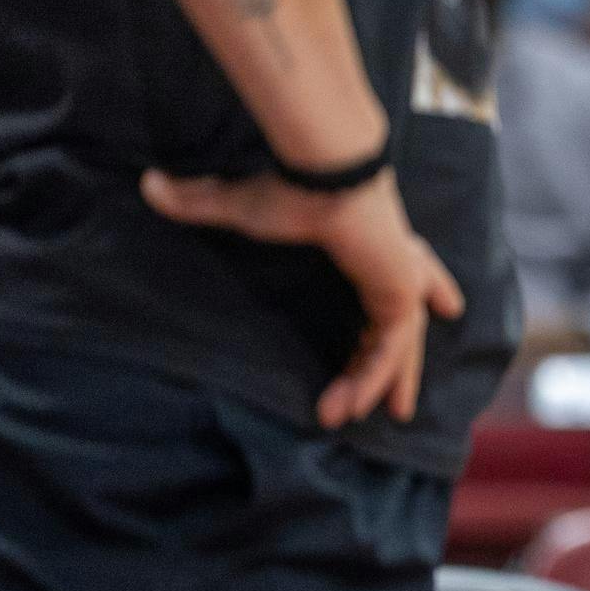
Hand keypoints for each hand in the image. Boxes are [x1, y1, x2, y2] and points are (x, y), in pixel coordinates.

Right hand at [142, 166, 463, 426]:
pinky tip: (348, 408)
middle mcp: (393, 262)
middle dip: (400, 365)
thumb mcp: (240, 206)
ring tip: (341, 420)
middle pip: (403, 325)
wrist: (326, 170)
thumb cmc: (291, 185)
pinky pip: (388, 351)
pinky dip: (370, 380)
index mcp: (370, 240)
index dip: (416, 288)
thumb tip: (149, 185)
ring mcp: (400, 280)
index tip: (441, 308)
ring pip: (395, 348)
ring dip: (373, 386)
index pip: (398, 273)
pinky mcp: (399, 295)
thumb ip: (200, 204)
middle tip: (398, 407)